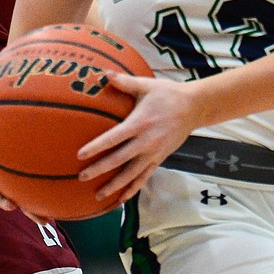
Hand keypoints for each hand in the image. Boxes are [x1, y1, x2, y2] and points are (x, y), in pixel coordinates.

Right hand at [0, 113, 49, 223]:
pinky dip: (40, 212)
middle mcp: (2, 185)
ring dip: (26, 212)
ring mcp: (16, 191)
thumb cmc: (6, 138)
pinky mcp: (30, 194)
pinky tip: (49, 218)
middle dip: (3, 201)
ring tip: (38, 218)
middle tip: (10, 204)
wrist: (25, 147)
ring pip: (19, 204)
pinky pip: (34, 205)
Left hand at [76, 73, 198, 202]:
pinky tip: (121, 199)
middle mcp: (146, 142)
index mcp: (139, 123)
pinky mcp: (160, 159)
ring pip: (131, 174)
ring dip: (115, 186)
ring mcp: (154, 153)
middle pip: (119, 160)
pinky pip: (144, 177)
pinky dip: (132, 189)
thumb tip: (104, 74)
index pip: (114, 138)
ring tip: (98, 196)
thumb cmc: (167, 94)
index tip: (80, 155)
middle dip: (100, 170)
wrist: (194, 107)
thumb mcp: (146, 85)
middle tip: (81, 177)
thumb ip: (125, 82)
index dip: (96, 147)